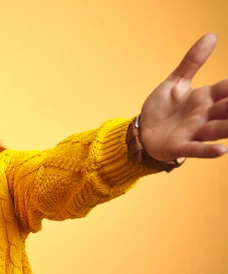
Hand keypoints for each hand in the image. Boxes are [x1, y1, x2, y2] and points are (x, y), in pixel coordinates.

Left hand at [139, 33, 227, 161]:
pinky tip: (222, 150)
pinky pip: (196, 149)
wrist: (142, 132)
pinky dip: (208, 150)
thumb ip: (192, 62)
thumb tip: (212, 35)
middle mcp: (204, 116)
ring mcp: (193, 132)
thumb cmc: (163, 108)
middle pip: (227, 109)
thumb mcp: (175, 83)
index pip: (227, 89)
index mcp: (205, 98)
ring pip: (217, 129)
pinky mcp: (179, 146)